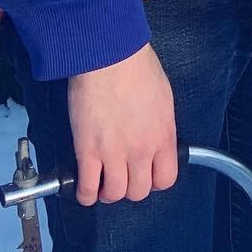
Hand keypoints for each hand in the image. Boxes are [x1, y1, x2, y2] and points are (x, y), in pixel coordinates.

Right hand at [66, 43, 177, 205]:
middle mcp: (142, 149)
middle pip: (139, 191)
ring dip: (107, 192)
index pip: (166, 179)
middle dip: (130, 188)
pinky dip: (85, 194)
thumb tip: (154, 139)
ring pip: (114, 194)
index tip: (146, 175)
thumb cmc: (137, 68)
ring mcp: (114, 152)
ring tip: (102, 182)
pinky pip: (87, 188)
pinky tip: (85, 188)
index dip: (154, 181)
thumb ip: (160, 126)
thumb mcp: (162, 98)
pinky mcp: (88, 150)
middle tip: (122, 177)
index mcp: (164, 135)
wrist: (110, 57)